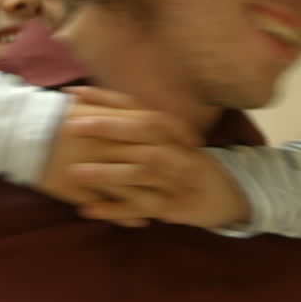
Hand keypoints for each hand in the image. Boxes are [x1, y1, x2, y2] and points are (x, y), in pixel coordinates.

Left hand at [38, 86, 249, 229]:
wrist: (228, 195)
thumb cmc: (186, 162)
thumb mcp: (169, 139)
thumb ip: (136, 123)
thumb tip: (91, 100)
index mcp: (172, 130)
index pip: (138, 107)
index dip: (107, 98)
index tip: (74, 93)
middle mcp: (178, 149)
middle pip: (143, 132)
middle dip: (108, 127)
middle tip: (72, 125)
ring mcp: (178, 179)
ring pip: (142, 171)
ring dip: (107, 172)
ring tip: (75, 171)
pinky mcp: (176, 207)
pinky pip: (143, 206)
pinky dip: (115, 209)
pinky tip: (87, 209)